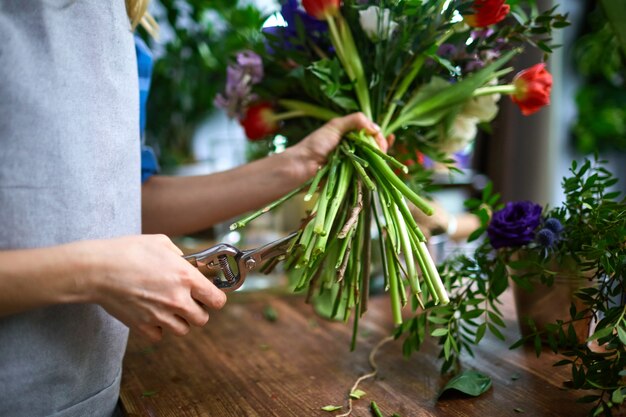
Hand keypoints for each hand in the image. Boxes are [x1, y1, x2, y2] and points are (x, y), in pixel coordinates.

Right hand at [80, 235, 226, 341]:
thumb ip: (180, 255)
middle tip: (187, 301)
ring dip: (179, 321)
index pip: (217, 300)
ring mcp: (160, 316)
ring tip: (168, 308)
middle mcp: (177, 300)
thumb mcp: (161, 243)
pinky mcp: (142, 326)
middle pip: (202, 319)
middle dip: (197, 310)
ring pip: (183, 330)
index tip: (210, 295)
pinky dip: (157, 328)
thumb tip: (187, 263)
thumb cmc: (128, 251)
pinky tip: (151, 314)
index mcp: (186, 277)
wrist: (98, 269)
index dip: (215, 298)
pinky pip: (159, 335)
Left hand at [285, 112, 389, 181]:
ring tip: (383, 157)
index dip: (379, 136)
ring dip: (381, 158)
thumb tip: (376, 128)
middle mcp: (353, 147)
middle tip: (381, 150)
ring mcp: (352, 161)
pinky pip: (366, 173)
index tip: (382, 140)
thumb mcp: (335, 126)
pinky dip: (374, 171)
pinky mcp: (350, 175)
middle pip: (375, 146)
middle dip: (382, 147)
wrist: (303, 166)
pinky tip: (381, 168)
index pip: (372, 133)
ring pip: (373, 160)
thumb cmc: (316, 144)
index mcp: (349, 133)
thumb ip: (356, 120)